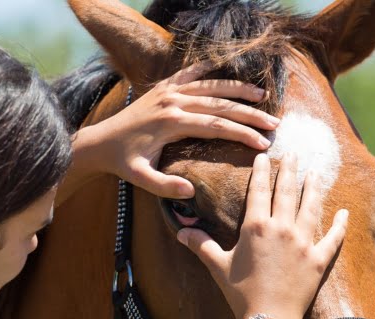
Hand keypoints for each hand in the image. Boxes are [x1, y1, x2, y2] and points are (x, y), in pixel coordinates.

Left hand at [86, 62, 279, 198]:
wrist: (100, 142)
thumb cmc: (122, 163)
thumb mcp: (140, 179)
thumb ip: (164, 187)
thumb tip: (191, 192)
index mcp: (171, 123)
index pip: (216, 126)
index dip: (242, 135)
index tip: (263, 144)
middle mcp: (172, 102)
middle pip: (220, 104)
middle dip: (250, 114)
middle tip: (274, 123)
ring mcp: (167, 91)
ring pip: (210, 86)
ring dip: (237, 90)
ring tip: (262, 94)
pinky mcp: (162, 87)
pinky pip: (190, 74)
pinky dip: (209, 71)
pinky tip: (227, 73)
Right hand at [176, 153, 347, 318]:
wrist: (269, 318)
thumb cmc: (240, 292)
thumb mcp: (217, 266)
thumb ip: (200, 245)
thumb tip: (180, 232)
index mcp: (256, 227)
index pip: (259, 191)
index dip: (261, 172)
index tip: (263, 156)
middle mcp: (282, 229)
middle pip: (287, 192)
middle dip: (290, 170)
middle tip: (293, 153)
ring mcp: (303, 243)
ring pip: (311, 207)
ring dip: (315, 187)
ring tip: (317, 172)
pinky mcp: (319, 260)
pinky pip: (333, 238)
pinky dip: (340, 224)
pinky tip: (344, 212)